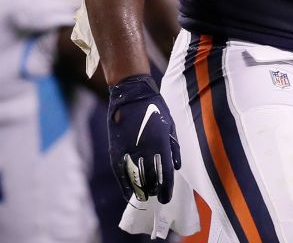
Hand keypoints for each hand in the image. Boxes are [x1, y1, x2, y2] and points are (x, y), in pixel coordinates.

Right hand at [107, 74, 179, 203]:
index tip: (166, 199)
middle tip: (157, 194)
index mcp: (162, 144)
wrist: (131, 94)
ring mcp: (129, 151)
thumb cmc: (155, 109)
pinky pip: (121, 174)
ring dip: (142, 190)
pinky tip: (130, 193)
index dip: (167, 189)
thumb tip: (177, 168)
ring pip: (136, 179)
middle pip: (151, 180)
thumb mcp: (170, 126)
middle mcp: (146, 150)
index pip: (166, 174)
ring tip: (146, 194)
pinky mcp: (116, 150)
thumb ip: (174, 148)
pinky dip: (126, 186)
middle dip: (155, 190)